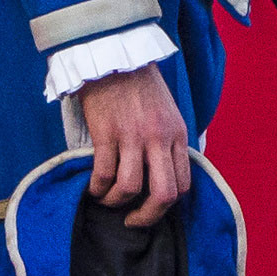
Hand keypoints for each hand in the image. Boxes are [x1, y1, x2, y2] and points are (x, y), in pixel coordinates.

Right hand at [82, 65, 192, 226]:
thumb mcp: (167, 111)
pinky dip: (97, 188)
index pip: (183, 183)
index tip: (152, 207)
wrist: (112, 55)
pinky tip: (93, 188)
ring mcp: (133, 137)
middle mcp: (159, 139)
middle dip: (148, 216)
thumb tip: (164, 171)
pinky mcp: (106, 133)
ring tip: (107, 199)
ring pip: (130, 188)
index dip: (168, 204)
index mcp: (177, 134)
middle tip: (132, 220)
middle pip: (163, 194)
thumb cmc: (138, 84)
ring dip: (116, 202)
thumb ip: (169, 140)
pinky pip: (103, 174)